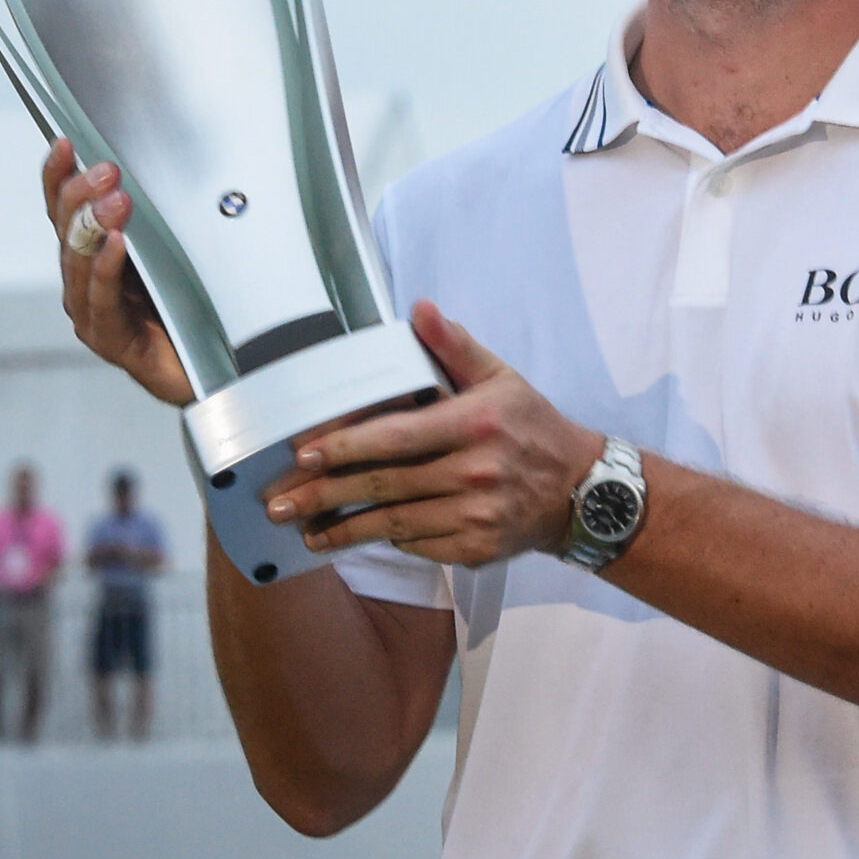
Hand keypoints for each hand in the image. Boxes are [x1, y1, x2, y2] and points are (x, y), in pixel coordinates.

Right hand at [44, 138, 192, 405]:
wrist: (212, 371)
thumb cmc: (190, 309)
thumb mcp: (169, 254)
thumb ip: (155, 222)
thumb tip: (153, 171)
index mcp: (93, 259)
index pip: (64, 212)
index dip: (59, 177)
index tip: (64, 143)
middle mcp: (84, 284)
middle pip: (67, 232)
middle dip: (80, 195)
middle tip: (103, 169)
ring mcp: (91, 313)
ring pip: (79, 263)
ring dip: (95, 226)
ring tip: (114, 199)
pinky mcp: (110, 339)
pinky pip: (103, 299)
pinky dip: (107, 269)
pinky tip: (117, 245)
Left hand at [264, 301, 603, 567]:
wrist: (580, 491)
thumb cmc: (533, 428)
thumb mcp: (501, 378)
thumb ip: (454, 347)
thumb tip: (420, 309)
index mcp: (475, 423)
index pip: (394, 437)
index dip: (343, 447)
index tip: (301, 455)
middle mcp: (475, 470)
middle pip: (383, 485)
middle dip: (323, 495)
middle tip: (279, 503)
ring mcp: (476, 514)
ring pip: (394, 523)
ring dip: (343, 529)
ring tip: (306, 531)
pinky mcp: (477, 548)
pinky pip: (418, 545)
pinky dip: (388, 540)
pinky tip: (360, 537)